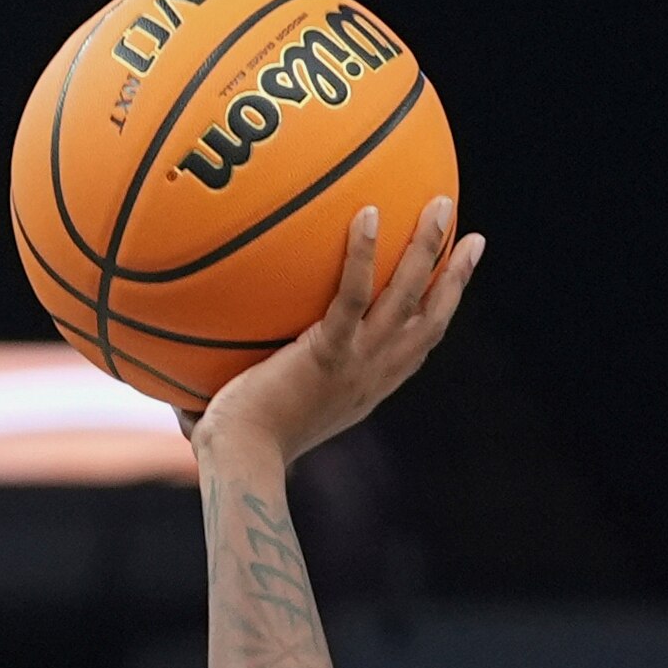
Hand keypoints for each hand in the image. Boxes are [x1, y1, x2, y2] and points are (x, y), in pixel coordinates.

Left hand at [182, 196, 483, 469]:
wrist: (240, 464)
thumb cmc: (236, 448)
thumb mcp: (254, 408)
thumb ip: (242, 375)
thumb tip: (193, 355)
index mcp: (365, 389)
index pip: (413, 348)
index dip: (438, 313)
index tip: (453, 284)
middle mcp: (373, 376)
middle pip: (431, 319)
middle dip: (457, 277)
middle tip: (474, 238)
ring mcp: (357, 365)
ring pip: (409, 298)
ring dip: (429, 249)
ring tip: (440, 203)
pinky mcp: (330, 354)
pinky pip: (352, 296)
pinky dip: (362, 254)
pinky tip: (366, 212)